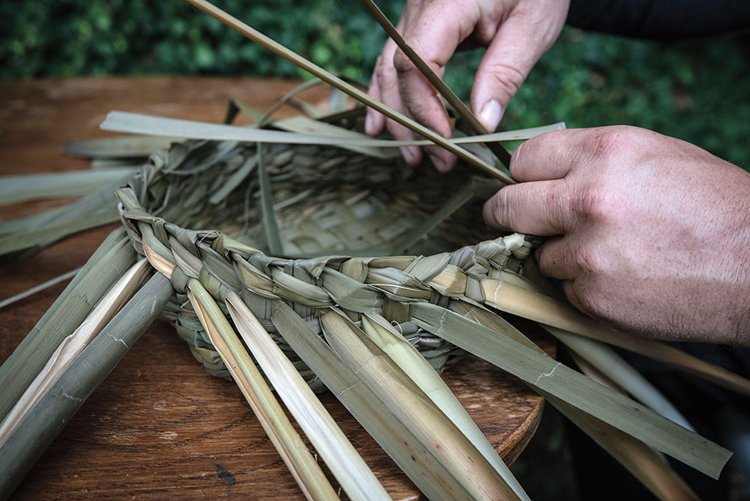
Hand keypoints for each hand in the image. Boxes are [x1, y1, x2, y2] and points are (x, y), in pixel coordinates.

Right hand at [366, 0, 568, 171]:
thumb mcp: (532, 27)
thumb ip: (504, 74)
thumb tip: (482, 125)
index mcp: (448, 3)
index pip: (416, 63)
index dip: (425, 107)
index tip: (447, 139)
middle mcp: (419, 5)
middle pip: (397, 72)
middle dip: (413, 123)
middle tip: (438, 162)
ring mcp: (413, 12)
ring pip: (387, 70)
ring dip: (396, 116)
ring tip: (413, 156)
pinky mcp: (417, 22)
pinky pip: (391, 61)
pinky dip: (387, 95)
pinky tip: (380, 126)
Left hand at [483, 126, 749, 344]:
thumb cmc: (713, 206)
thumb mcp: (655, 156)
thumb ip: (592, 161)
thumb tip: (543, 172)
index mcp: (603, 152)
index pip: (523, 159)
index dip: (522, 175)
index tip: (523, 187)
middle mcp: (587, 198)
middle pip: (506, 207)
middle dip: (507, 215)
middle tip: (516, 222)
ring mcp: (587, 251)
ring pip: (538, 254)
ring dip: (560, 257)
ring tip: (611, 253)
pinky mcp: (592, 297)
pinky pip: (565, 290)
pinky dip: (584, 287)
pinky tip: (624, 279)